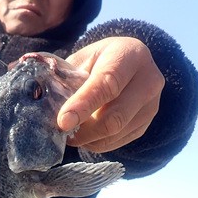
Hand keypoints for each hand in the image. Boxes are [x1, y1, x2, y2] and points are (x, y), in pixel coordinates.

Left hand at [57, 37, 164, 151]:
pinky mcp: (146, 124)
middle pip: (115, 116)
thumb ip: (67, 78)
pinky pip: (117, 142)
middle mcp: (149, 80)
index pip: (108, 84)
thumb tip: (45, 103)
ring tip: (71, 132)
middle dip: (84, 130)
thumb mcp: (82, 60)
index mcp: (130, 55)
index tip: (63, 122)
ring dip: (88, 139)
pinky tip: (85, 135)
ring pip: (116, 133)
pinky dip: (96, 143)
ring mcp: (152, 105)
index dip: (84, 105)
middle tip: (62, 132)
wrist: (125, 66)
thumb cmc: (97, 62)